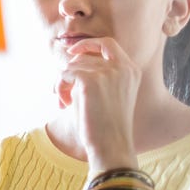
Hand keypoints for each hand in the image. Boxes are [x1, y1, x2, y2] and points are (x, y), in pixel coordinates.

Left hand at [55, 37, 140, 170]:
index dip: (88, 44)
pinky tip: (64, 104)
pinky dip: (59, 88)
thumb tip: (71, 57)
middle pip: (83, 57)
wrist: (112, 146)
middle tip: (64, 93)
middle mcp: (122, 68)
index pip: (108, 43)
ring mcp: (107, 73)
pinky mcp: (90, 81)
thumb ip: (97, 73)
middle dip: (69, 73)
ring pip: (70, 66)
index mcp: (131, 70)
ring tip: (64, 102)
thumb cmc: (107, 124)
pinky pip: (64, 74)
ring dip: (62, 83)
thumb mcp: (109, 92)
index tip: (72, 52)